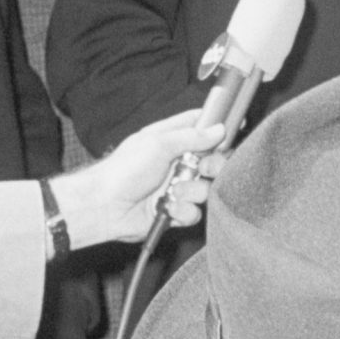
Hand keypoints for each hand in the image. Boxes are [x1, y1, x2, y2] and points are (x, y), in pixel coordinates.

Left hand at [46, 108, 225, 245]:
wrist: (105, 207)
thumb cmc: (124, 170)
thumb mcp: (158, 143)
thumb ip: (191, 136)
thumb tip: (219, 130)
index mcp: (171, 140)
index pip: (200, 127)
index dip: (218, 126)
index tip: (234, 127)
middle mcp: (177, 163)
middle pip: (213, 160)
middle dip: (213, 165)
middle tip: (203, 167)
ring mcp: (177, 188)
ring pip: (206, 189)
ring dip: (193, 190)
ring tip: (173, 191)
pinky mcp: (175, 211)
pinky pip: (195, 212)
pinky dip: (183, 211)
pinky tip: (168, 207)